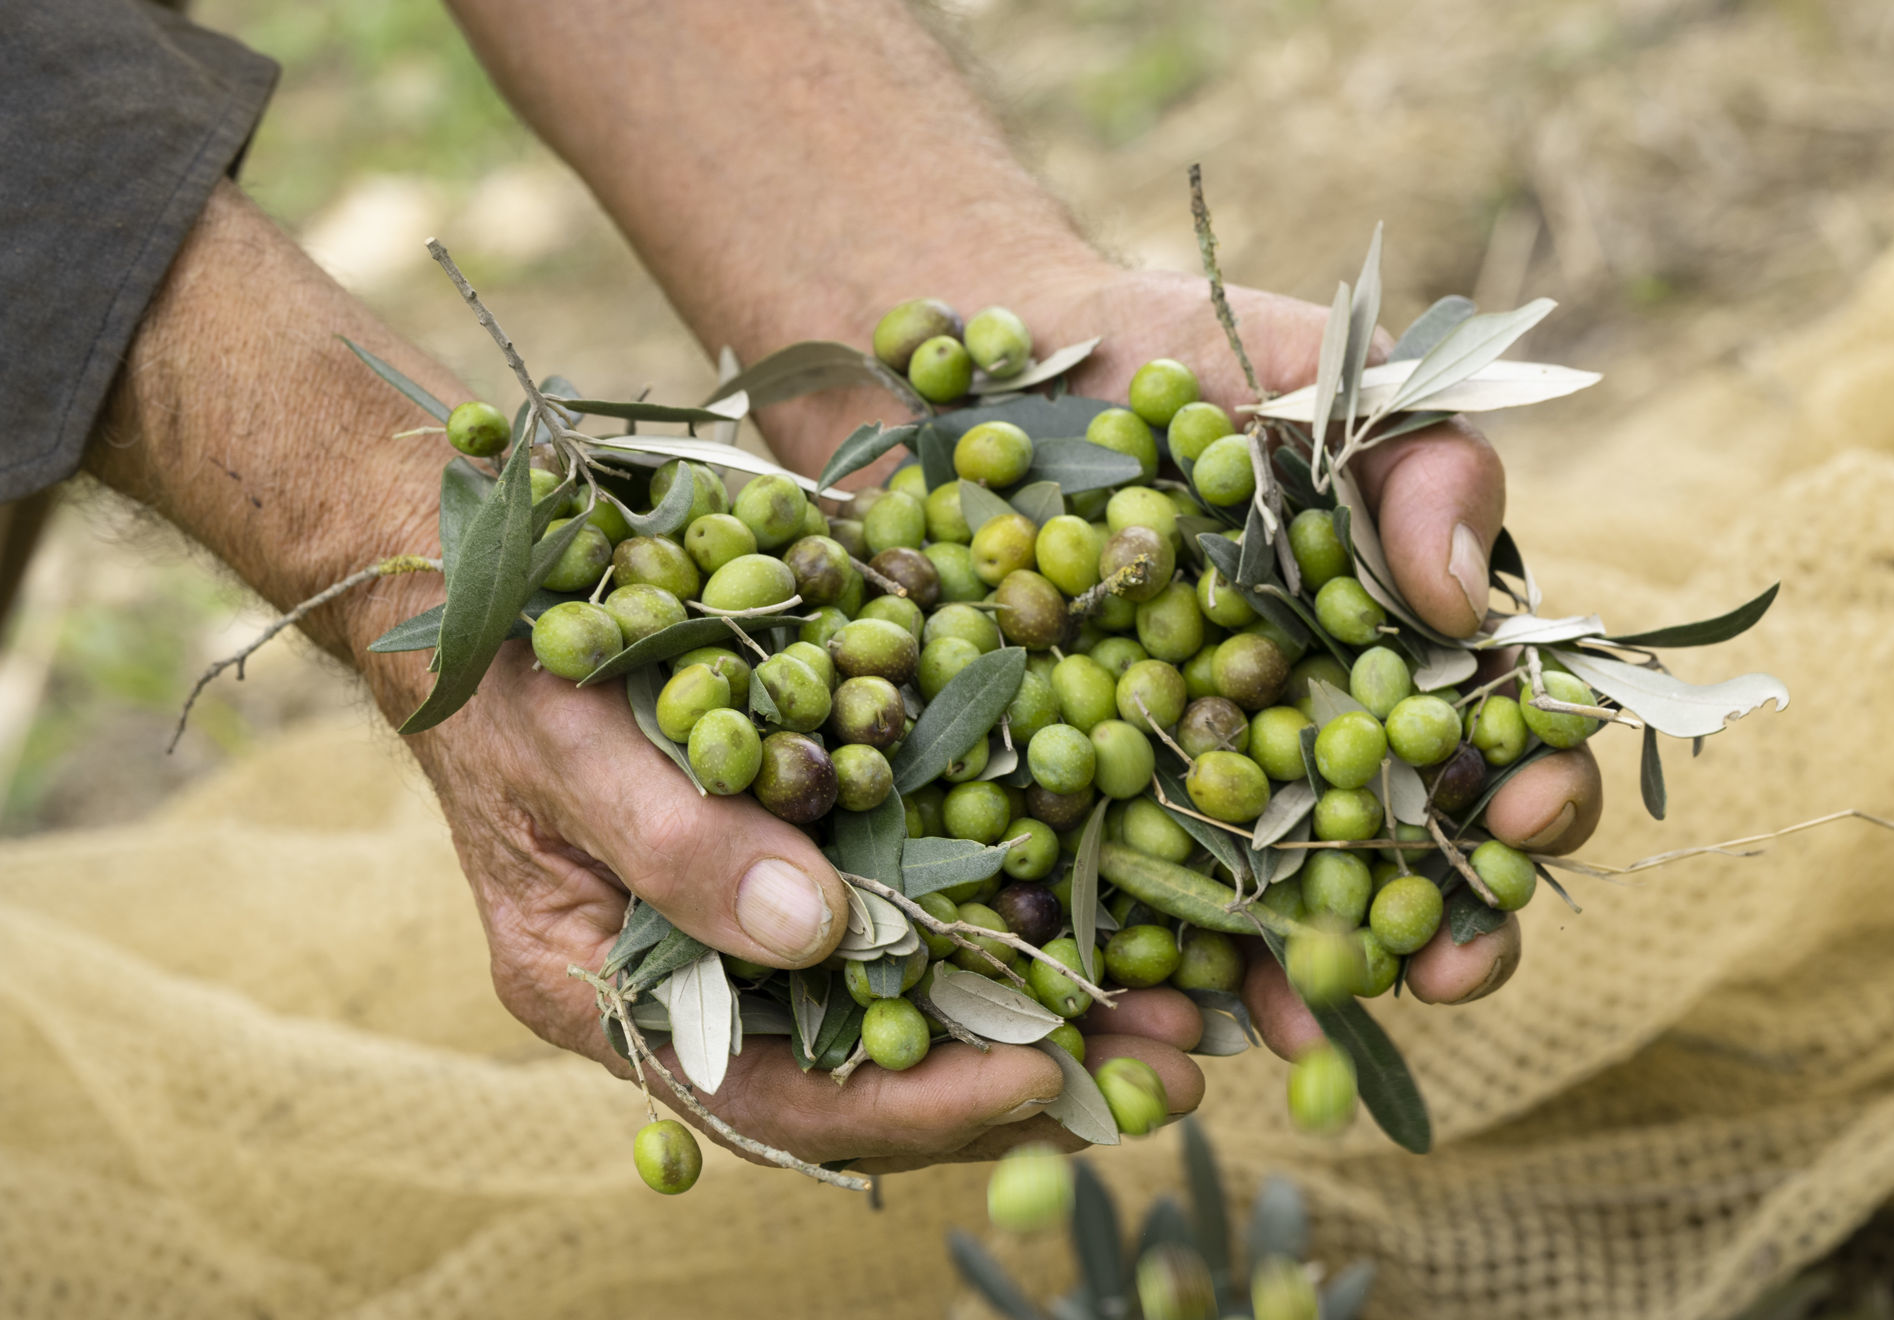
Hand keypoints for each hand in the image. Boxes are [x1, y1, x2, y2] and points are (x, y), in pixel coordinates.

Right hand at [356, 583, 1206, 1168]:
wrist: (466, 576)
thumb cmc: (502, 662)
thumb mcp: (572, 746)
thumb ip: (678, 846)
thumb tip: (815, 933)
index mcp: (609, 992)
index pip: (779, 1096)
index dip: (914, 1103)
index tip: (1043, 1082)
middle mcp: (688, 981)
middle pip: (869, 1073)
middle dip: (1021, 1077)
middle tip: (1174, 1065)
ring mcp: (742, 922)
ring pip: (905, 1007)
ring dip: (1037, 1012)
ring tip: (1182, 1010)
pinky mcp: (789, 854)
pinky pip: (907, 920)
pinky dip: (1003, 927)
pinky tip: (1102, 913)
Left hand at [1033, 266, 1604, 1052]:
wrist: (972, 375)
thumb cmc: (1166, 362)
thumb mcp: (1306, 375)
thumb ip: (1413, 459)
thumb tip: (1461, 595)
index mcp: (1387, 640)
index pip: (1497, 732)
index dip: (1536, 781)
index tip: (1538, 809)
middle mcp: (1308, 727)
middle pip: (1405, 848)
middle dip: (1443, 922)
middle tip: (1446, 967)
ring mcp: (1196, 780)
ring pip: (1277, 903)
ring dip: (1312, 977)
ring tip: (1313, 1020)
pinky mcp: (1081, 809)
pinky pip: (1126, 909)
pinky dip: (1152, 972)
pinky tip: (1167, 1024)